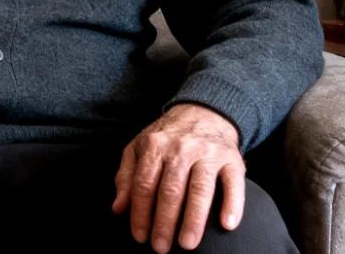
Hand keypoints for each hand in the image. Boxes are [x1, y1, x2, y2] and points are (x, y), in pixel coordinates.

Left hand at [113, 103, 244, 252]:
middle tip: (160, 246)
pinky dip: (232, 205)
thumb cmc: (167, 137)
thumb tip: (118, 209)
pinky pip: (234, 184)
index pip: (144, 185)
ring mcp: (208, 153)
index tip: (139, 236)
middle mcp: (181, 149)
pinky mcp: (233, 160)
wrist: (204, 113)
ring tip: (188, 244)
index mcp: (154, 147)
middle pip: (170, 190)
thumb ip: (127, 178)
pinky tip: (227, 225)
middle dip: (164, 222)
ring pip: (200, 190)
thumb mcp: (139, 149)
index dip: (140, 213)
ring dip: (193, 220)